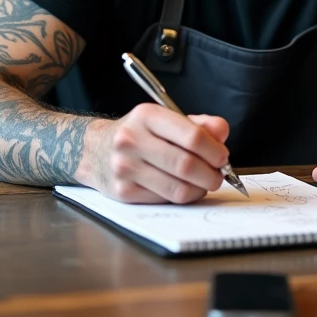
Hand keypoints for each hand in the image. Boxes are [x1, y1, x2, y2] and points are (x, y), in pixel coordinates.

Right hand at [84, 104, 229, 204]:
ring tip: (203, 183)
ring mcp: (125, 168)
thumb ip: (197, 124)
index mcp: (146, 116)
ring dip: (200, 189)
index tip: (222, 156)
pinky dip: (183, 197)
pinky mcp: (123, 192)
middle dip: (211, 174)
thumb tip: (222, 133)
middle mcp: (132, 141)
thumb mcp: (164, 119)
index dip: (214, 150)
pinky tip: (184, 188)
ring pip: (178, 188)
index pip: (192, 136)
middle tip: (218, 175)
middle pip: (186, 165)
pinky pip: (166, 200)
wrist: (94, 150)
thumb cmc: (137, 133)